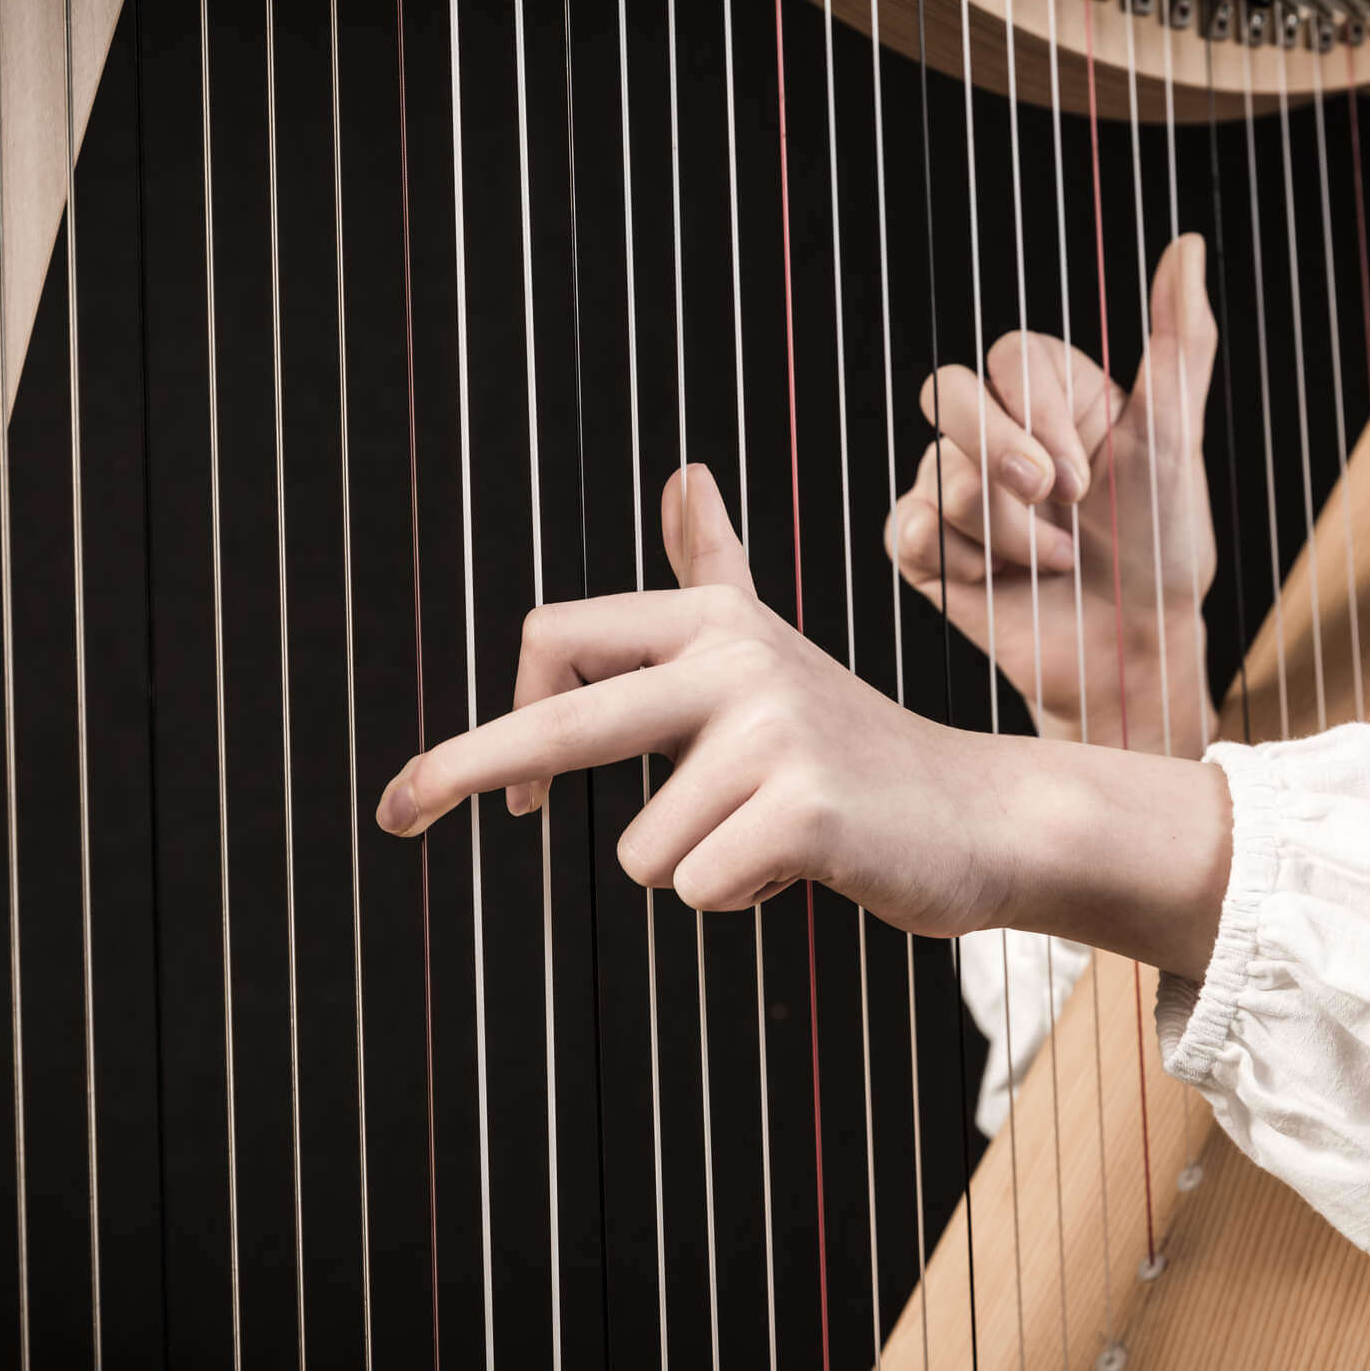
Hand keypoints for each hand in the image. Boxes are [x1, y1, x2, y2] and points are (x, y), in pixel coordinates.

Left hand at [375, 463, 1232, 977]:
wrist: (982, 816)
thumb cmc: (855, 746)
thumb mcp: (772, 652)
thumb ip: (712, 572)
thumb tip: (682, 474)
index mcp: (713, 621)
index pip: (556, 637)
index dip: (503, 714)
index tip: (508, 799)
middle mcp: (735, 659)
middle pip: (561, 721)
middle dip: (458, 769)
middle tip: (387, 814)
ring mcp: (773, 731)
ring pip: (641, 849)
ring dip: (698, 866)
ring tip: (774, 837)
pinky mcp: (806, 809)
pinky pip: (699, 886)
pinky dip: (744, 895)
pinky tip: (805, 864)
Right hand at [887, 234, 1218, 753]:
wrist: (1132, 654)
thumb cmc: (1163, 550)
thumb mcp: (1175, 443)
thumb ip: (1178, 344)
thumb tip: (1187, 243)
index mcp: (1052, 397)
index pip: (1006, 356)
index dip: (1037, 411)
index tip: (1087, 470)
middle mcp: (997, 434)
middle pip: (946, 392)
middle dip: (998, 450)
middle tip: (1055, 498)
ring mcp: (956, 492)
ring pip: (938, 476)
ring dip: (1008, 532)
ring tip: (1056, 564)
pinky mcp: (928, 552)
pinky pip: (906, 530)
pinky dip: (952, 558)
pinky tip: (995, 582)